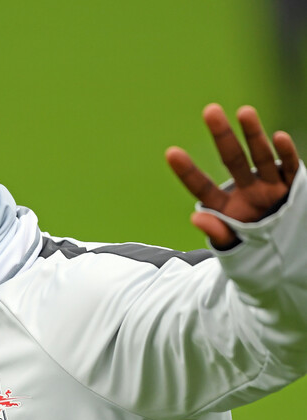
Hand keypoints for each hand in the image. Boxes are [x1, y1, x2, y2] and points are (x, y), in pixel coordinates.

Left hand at [166, 103, 299, 247]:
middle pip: (232, 160)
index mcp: (225, 207)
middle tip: (210, 110)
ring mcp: (269, 188)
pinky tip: (279, 137)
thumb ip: (217, 234)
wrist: (288, 264)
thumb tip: (196, 219)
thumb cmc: (255, 258)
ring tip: (245, 111)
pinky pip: (289, 168)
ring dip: (254, 135)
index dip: (188, 171)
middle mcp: (246, 191)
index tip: (171, 152)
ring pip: (261, 157)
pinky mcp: (293, 188)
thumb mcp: (234, 250)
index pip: (202, 187)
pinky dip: (286, 154)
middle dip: (223, 136)